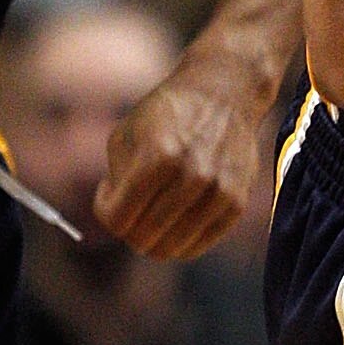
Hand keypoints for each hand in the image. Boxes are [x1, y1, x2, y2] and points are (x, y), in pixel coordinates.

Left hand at [95, 43, 270, 260]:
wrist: (224, 95)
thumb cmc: (167, 115)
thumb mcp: (126, 134)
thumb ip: (115, 180)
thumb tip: (117, 220)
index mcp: (158, 156)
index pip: (117, 218)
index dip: (106, 212)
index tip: (110, 196)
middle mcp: (192, 175)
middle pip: (143, 237)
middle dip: (128, 229)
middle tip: (131, 211)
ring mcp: (218, 192)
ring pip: (171, 249)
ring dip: (154, 238)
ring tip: (152, 214)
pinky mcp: (237, 204)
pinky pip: (198, 247)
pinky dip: (179, 242)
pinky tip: (173, 222)